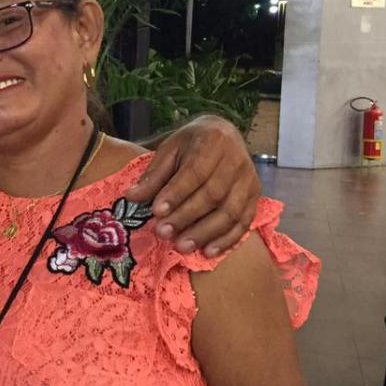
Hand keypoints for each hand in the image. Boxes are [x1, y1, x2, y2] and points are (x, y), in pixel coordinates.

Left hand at [124, 115, 259, 257]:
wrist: (223, 134)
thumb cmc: (191, 144)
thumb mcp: (169, 150)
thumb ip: (153, 175)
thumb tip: (130, 197)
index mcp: (213, 141)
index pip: (195, 172)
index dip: (176, 194)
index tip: (156, 211)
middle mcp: (236, 160)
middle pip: (213, 194)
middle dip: (186, 216)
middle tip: (163, 232)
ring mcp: (249, 180)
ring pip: (230, 212)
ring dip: (204, 232)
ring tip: (181, 246)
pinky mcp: (255, 197)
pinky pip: (243, 222)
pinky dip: (226, 240)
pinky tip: (207, 251)